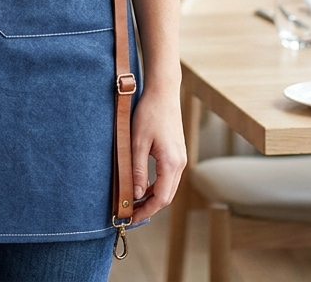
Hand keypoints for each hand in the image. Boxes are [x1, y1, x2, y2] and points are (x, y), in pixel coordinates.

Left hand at [129, 85, 186, 218]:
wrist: (163, 92)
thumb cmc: (149, 113)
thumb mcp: (137, 141)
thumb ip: (137, 170)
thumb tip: (136, 195)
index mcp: (171, 163)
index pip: (160, 198)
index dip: (145, 211)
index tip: (130, 218)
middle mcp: (180, 163)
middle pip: (167, 196)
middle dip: (149, 208)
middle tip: (130, 214)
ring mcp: (181, 158)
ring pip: (169, 187)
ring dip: (153, 197)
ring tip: (134, 203)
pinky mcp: (177, 152)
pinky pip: (169, 177)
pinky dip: (157, 186)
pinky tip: (143, 186)